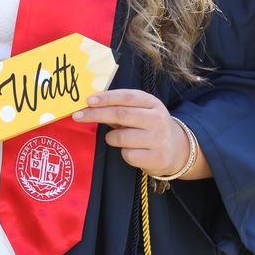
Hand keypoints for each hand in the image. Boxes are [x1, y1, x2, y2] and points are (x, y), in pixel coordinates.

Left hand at [72, 89, 210, 179]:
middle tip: (78, 116)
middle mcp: (157, 119)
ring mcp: (158, 139)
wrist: (177, 150)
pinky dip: (124, 153)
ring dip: (111, 138)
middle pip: (120, 114)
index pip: (126, 96)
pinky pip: (127, 154)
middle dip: (96, 114)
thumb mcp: (141, 112)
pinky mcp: (156, 157)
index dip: (106, 98)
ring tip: (118, 138)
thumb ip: (120, 107)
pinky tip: (133, 150)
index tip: (88, 100)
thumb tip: (91, 104)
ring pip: (121, 137)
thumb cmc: (150, 127)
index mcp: (152, 103)